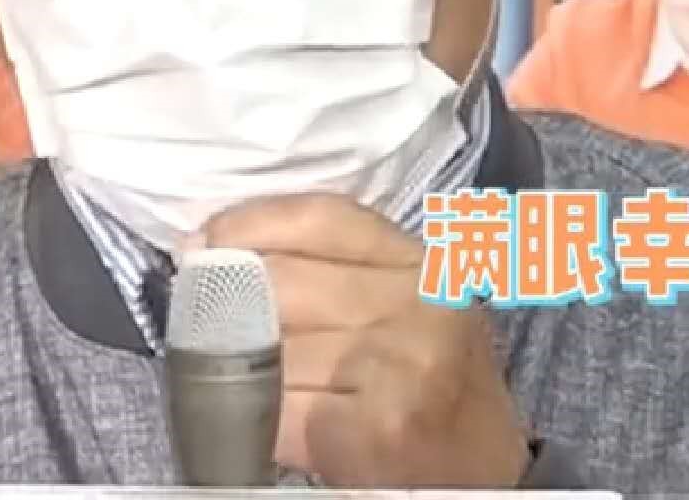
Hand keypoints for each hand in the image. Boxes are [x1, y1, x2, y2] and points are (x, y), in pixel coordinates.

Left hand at [192, 194, 531, 487]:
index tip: (203, 243)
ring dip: (236, 370)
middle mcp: (418, 302)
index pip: (318, 218)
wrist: (485, 471)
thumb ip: (330, 266)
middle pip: (281, 281)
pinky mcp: (378, 427)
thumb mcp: (401, 303)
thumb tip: (210, 248)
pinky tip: (263, 426)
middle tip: (204, 324)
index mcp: (421, 262)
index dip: (247, 225)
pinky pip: (278, 412)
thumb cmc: (428, 382)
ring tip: (239, 383)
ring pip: (269, 349)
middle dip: (227, 303)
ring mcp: (402, 363)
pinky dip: (255, 422)